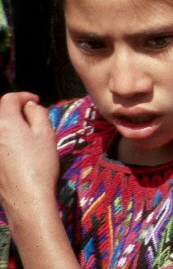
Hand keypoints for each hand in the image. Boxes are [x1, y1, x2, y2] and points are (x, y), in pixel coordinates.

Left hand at [0, 92, 58, 213]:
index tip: (35, 102)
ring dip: (8, 127)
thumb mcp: (46, 134)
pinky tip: (16, 152)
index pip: (9, 98)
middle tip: (31, 118)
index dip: (24, 96)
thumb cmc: (40, 163)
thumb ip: (38, 113)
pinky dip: (5, 141)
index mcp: (5, 121)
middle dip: (14, 110)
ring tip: (24, 135)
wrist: (26, 197)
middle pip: (0, 112)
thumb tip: (29, 106)